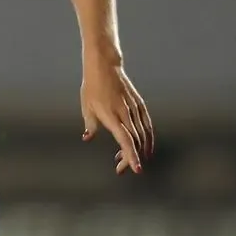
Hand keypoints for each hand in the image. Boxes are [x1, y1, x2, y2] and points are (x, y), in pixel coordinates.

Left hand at [80, 57, 153, 174]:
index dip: (131, 155)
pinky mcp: (140, 105)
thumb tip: (87, 138)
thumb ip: (90, 125)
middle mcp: (125, 113)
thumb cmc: (92, 87)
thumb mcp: (86, 106)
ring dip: (139, 150)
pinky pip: (147, 125)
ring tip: (131, 161)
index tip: (136, 169)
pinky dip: (149, 138)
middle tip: (121, 168)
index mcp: (111, 115)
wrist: (105, 66)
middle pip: (134, 141)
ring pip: (143, 135)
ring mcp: (134, 109)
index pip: (124, 139)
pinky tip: (146, 148)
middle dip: (130, 158)